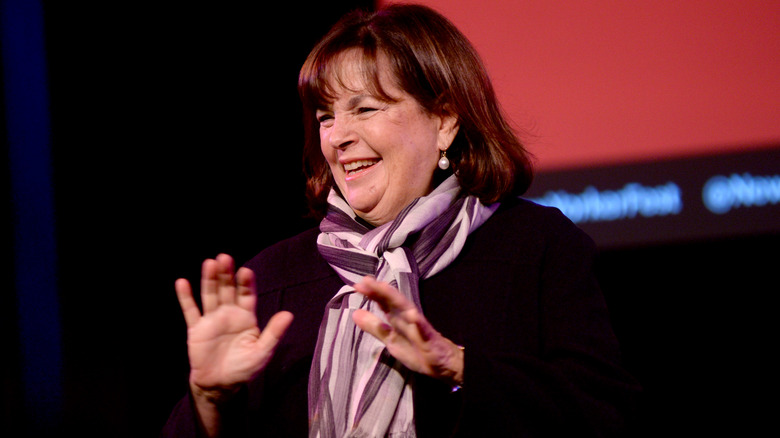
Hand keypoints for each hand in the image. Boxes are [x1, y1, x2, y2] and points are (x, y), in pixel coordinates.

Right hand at [175, 254, 293, 402]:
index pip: (246, 295)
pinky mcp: (196, 329)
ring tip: (209, 263)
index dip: (246, 284)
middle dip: (226, 274)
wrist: (220, 385)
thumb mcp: (262, 352)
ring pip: (210, 295)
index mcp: (246, 317)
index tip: (246, 272)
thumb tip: (289, 314)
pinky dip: (185, 297)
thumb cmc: (244, 368)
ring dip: (209, 280)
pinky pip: (191, 311)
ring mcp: (212, 319)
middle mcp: (229, 314)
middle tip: (225, 258)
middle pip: (227, 289)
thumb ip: (274, 333)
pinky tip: (182, 283)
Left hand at [351, 276, 463, 386]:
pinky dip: (418, 322)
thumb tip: (355, 313)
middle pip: (392, 301)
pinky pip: (424, 329)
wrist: (442, 365)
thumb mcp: (390, 340)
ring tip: (383, 288)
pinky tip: (413, 315)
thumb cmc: (416, 350)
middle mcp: (407, 318)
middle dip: (380, 291)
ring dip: (395, 299)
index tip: (358, 284)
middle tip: (366, 280)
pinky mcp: (430, 337)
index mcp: (397, 319)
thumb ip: (374, 327)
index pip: (383, 303)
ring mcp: (419, 327)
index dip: (372, 293)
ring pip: (406, 310)